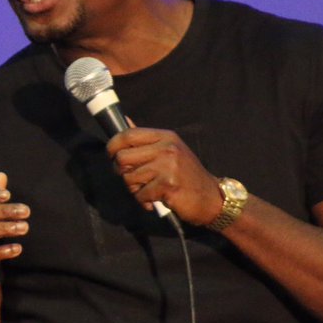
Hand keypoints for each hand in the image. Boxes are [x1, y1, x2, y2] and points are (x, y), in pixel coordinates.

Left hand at [106, 127, 223, 226]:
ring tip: (148, 190)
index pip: (128, 134)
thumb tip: (124, 121)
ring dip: (134, 189)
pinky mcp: (169, 185)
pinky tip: (156, 200)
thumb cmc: (186, 175)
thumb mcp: (170, 150)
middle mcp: (167, 148)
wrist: (212, 198)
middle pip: (122, 157)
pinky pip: (140, 194)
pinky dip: (144, 200)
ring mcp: (168, 166)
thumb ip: (146, 139)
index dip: (113, 146)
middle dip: (121, 171)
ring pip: (129, 177)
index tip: (111, 156)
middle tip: (133, 179)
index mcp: (165, 136)